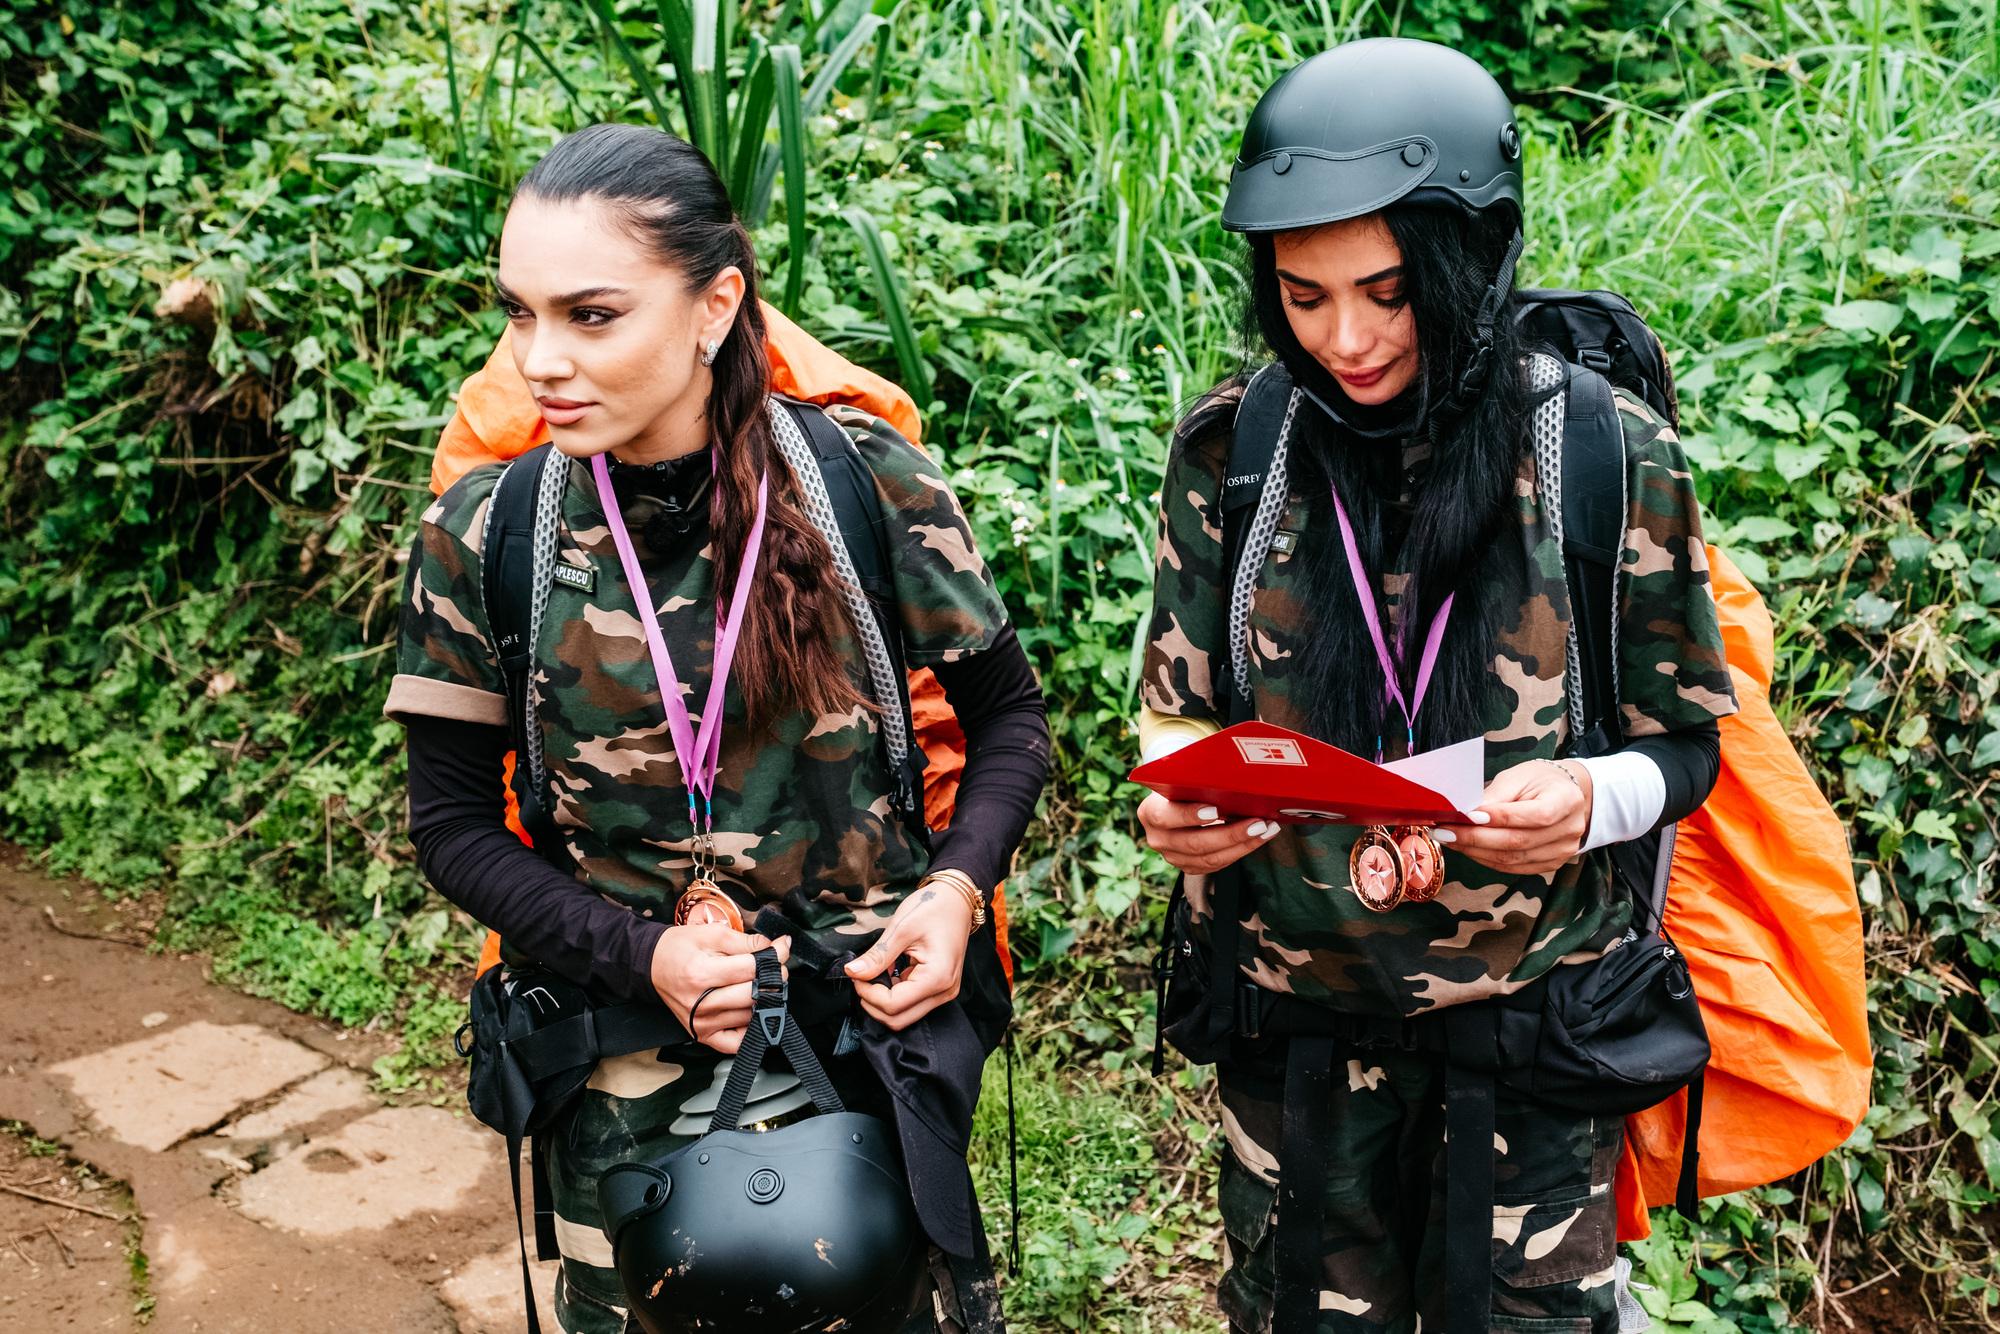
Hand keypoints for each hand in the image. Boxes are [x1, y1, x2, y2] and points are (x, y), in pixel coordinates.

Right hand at [650, 924, 790, 1053]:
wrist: (653, 966)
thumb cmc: (680, 949)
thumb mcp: (711, 934)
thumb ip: (745, 941)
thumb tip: (775, 946)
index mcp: (702, 973)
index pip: (752, 968)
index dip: (774, 955)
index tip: (782, 946)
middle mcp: (701, 1003)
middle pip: (754, 994)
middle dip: (773, 976)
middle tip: (773, 965)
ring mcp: (701, 1022)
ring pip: (751, 1016)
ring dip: (764, 999)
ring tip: (759, 983)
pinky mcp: (702, 1035)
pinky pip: (736, 1043)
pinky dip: (750, 1029)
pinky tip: (750, 1012)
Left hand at [842, 881, 974, 1031]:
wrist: (957, 899)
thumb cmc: (934, 907)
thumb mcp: (901, 929)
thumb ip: (877, 956)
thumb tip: (852, 972)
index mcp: (937, 977)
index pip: (893, 1005)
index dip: (868, 994)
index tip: (857, 975)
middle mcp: (944, 991)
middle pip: (899, 1019)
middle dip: (874, 1003)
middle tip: (862, 978)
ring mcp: (944, 992)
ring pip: (904, 1015)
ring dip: (883, 1001)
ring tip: (876, 974)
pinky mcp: (940, 989)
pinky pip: (912, 1004)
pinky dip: (894, 995)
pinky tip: (889, 973)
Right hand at [1137, 793, 1278, 874]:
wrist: (1175, 802)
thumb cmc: (1183, 786)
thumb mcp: (1182, 781)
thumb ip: (1198, 783)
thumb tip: (1236, 778)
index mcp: (1150, 812)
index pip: (1167, 817)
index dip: (1190, 815)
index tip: (1215, 810)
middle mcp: (1158, 839)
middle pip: (1195, 843)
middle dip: (1231, 834)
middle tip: (1258, 823)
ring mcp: (1173, 857)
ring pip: (1210, 858)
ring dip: (1243, 845)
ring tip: (1266, 830)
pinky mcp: (1190, 867)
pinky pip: (1218, 865)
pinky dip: (1241, 851)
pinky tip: (1259, 838)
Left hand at [1435, 759, 1593, 877]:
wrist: (1564, 793)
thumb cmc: (1539, 780)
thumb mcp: (1518, 776)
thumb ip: (1495, 796)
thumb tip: (1465, 813)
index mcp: (1566, 800)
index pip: (1533, 815)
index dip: (1498, 818)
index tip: (1466, 815)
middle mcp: (1569, 830)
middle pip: (1518, 841)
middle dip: (1476, 838)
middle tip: (1445, 831)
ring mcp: (1562, 851)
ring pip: (1512, 859)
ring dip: (1476, 851)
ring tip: (1450, 839)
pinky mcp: (1550, 864)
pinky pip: (1514, 868)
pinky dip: (1487, 860)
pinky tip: (1468, 849)